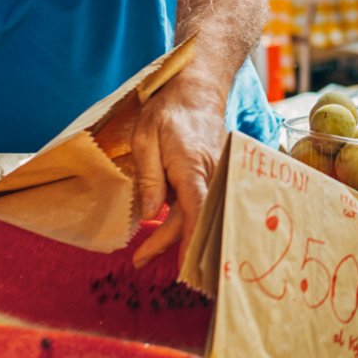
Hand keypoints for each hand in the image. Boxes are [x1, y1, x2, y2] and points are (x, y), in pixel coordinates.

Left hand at [129, 70, 229, 266]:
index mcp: (191, 168)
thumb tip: (151, 215)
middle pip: (195, 221)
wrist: (198, 89)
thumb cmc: (169, 111)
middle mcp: (211, 175)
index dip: (188, 244)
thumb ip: (149, 178)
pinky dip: (189, 222)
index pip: (194, 214)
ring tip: (148, 254)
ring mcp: (217, 176)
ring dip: (181, 237)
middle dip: (173, 247)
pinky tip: (172, 233)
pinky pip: (203, 203)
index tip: (181, 268)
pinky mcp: (216, 175)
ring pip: (200, 214)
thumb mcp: (146, 140)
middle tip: (140, 261)